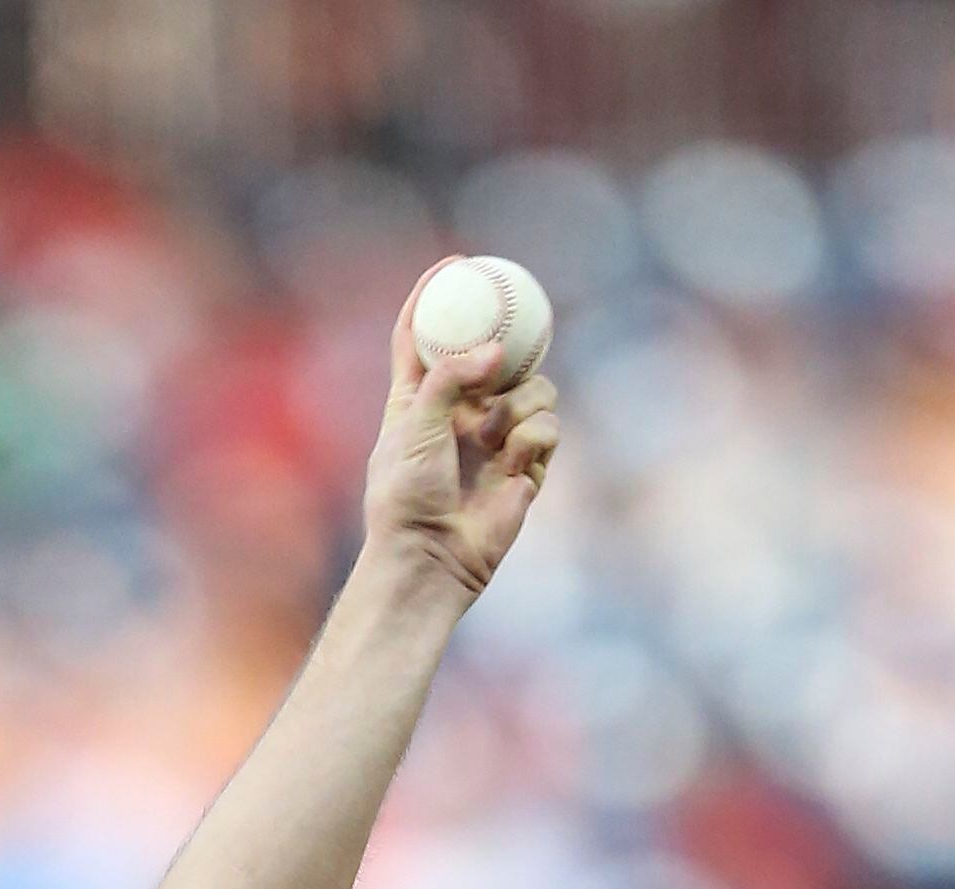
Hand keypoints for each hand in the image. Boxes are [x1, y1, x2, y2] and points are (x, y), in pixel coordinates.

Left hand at [360, 284, 559, 604]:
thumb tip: (497, 351)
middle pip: (494, 354)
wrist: (430, 559)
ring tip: (494, 435)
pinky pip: (547, 426)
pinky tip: (513, 465)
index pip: (423, 336)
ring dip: (521, 402)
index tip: (456, 263)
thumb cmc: (406, 497)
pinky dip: (533, 438)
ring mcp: (495, 438)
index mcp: (416, 400)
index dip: (435, 296)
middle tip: (514, 330)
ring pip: (533, 387)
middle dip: (507, 343)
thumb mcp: (414, 424)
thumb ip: (451, 377)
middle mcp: (458, 414)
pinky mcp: (525, 465)